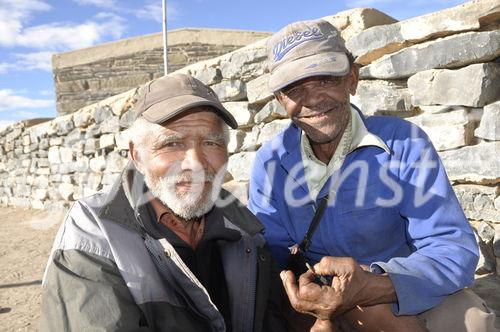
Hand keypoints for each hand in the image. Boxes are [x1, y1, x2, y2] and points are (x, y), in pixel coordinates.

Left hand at [281, 256, 395, 319]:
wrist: (368, 290)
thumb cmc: (358, 277)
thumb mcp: (346, 265)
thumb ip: (326, 264)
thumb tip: (312, 268)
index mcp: (331, 300)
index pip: (306, 291)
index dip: (305, 277)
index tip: (313, 270)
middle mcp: (326, 310)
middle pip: (298, 302)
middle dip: (289, 286)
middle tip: (285, 273)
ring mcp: (323, 313)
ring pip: (299, 305)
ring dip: (290, 290)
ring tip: (286, 277)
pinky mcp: (322, 312)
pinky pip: (304, 306)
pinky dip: (297, 294)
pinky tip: (293, 284)